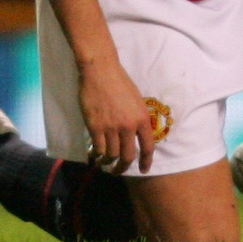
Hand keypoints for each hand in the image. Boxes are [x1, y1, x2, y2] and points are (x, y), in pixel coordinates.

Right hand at [78, 58, 154, 174]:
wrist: (100, 71)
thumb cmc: (120, 82)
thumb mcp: (136, 100)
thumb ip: (137, 119)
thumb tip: (135, 135)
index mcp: (142, 118)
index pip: (148, 147)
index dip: (146, 162)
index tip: (144, 170)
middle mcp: (128, 126)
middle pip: (128, 156)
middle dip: (123, 167)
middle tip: (118, 171)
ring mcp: (111, 127)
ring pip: (111, 155)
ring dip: (107, 162)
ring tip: (104, 163)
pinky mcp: (95, 127)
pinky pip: (98, 148)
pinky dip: (96, 155)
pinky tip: (94, 155)